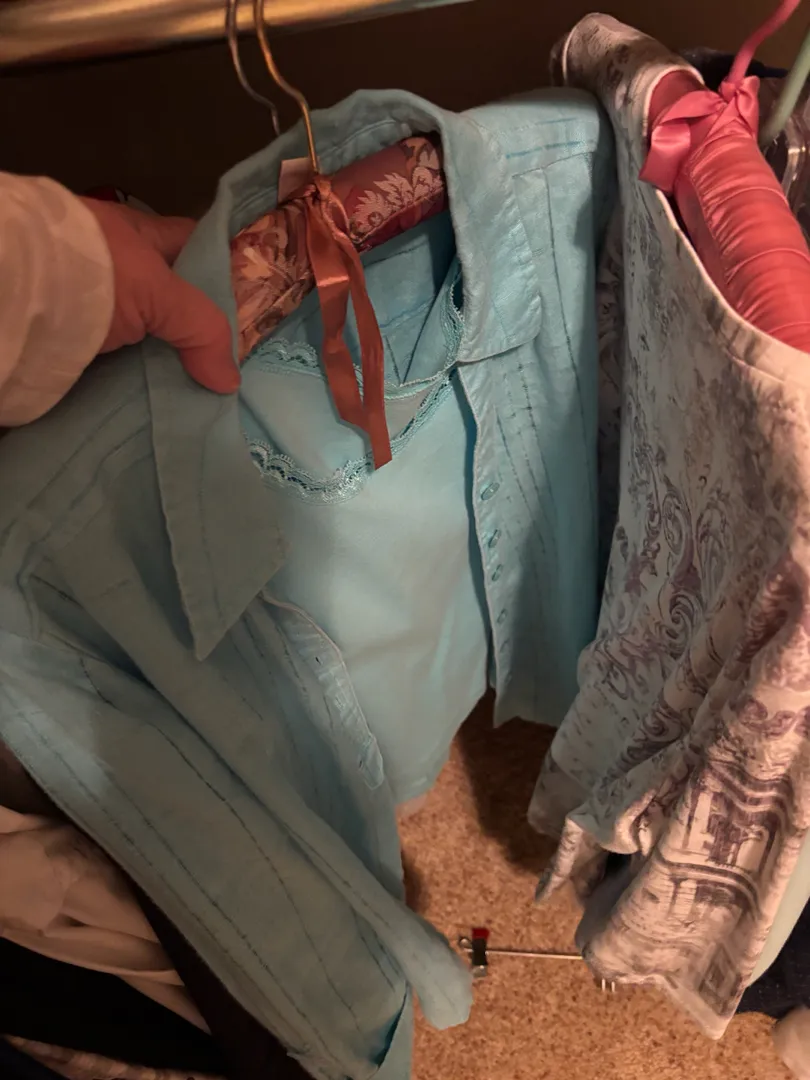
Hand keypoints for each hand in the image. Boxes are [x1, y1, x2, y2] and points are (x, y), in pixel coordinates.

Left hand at [81, 198, 239, 393]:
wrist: (16, 295)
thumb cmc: (95, 272)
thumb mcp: (157, 292)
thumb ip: (201, 328)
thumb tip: (230, 381)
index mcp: (139, 237)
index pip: (194, 245)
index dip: (224, 269)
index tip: (251, 305)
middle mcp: (117, 268)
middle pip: (170, 299)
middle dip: (198, 331)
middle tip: (231, 364)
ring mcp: (95, 306)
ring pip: (144, 336)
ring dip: (166, 363)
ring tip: (203, 393)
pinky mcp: (76, 341)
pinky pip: (117, 364)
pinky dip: (136, 383)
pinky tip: (160, 402)